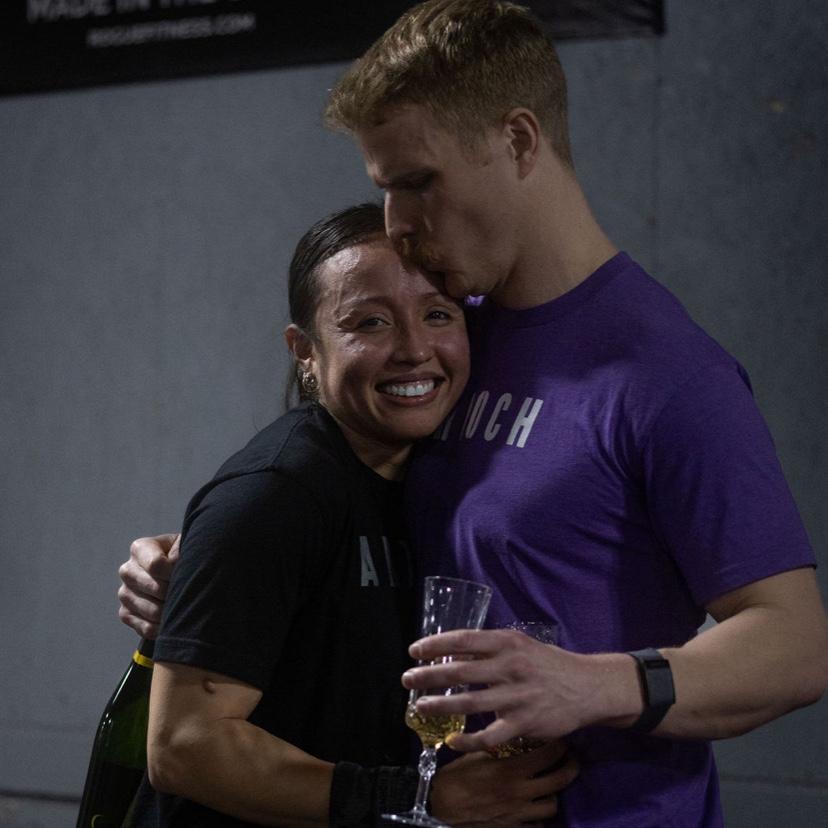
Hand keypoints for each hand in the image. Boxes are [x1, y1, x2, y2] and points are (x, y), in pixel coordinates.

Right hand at [117, 533, 179, 638]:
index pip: (156, 565)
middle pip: (155, 589)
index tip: (188, 574)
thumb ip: (181, 550)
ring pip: (153, 610)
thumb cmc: (183, 555)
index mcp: (140, 548)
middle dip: (176, 593)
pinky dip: (164, 628)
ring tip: (185, 605)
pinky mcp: (126, 614)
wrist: (177, 571)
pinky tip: (174, 619)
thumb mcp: (185, 545)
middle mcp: (127, 570)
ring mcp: (124, 593)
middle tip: (190, 593)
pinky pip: (147, 628)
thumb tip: (174, 562)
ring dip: (172, 611)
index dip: (174, 573)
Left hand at [403, 629, 638, 751]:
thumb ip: (492, 648)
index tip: (415, 650)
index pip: (464, 640)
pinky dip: (468, 741)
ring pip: (469, 702)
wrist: (589, 686)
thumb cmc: (550, 663)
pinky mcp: (524, 723)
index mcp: (508, 642)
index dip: (436, 645)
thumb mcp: (522, 644)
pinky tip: (452, 741)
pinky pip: (489, 736)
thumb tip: (454, 651)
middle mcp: (511, 666)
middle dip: (429, 675)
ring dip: (440, 705)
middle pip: (460, 670)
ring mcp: (517, 696)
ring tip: (419, 707)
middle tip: (407, 678)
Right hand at [430, 741, 577, 825]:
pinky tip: (534, 808)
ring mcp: (520, 814)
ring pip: (552, 805)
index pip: (547, 755)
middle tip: (571, 759)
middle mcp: (521, 792)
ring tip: (551, 785)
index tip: (561, 739)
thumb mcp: (476, 755)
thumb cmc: (456, 777)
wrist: (441, 807)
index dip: (559, 746)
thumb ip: (498, 749)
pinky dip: (539, 817)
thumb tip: (509, 736)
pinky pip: (537, 826)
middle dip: (570, 767)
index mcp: (512, 770)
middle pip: (559, 780)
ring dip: (554, 794)